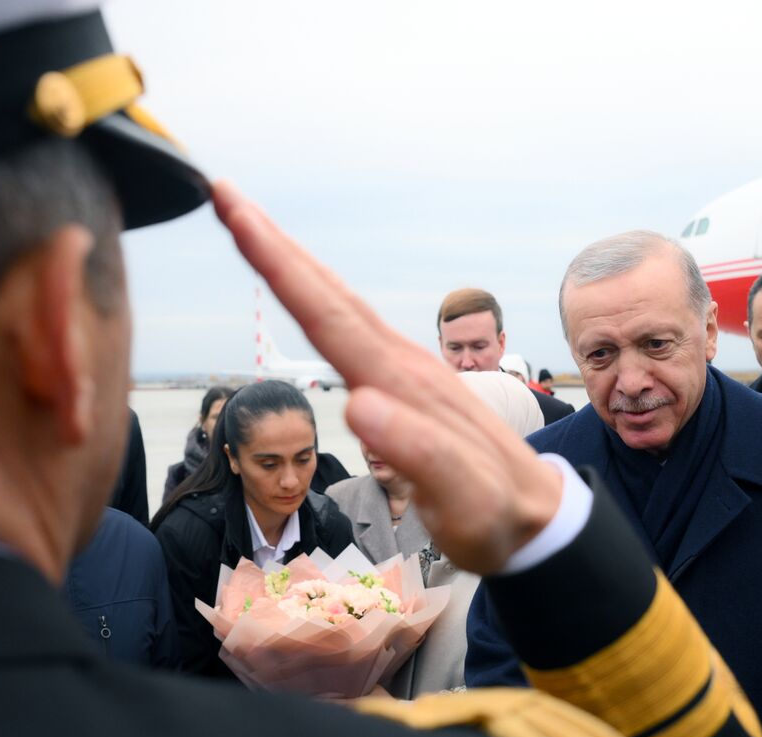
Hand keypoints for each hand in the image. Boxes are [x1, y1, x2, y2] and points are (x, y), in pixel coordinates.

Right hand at [212, 182, 561, 575]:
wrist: (537, 515)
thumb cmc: (497, 511)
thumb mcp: (464, 496)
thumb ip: (419, 452)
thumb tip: (358, 404)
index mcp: (404, 384)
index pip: (329, 316)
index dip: (279, 266)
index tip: (237, 216)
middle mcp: (402, 365)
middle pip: (328, 295)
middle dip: (274, 245)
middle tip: (224, 195)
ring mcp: (405, 371)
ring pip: (338, 306)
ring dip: (293, 266)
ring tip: (252, 229)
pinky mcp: (405, 385)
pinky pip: (349, 330)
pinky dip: (317, 301)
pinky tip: (307, 296)